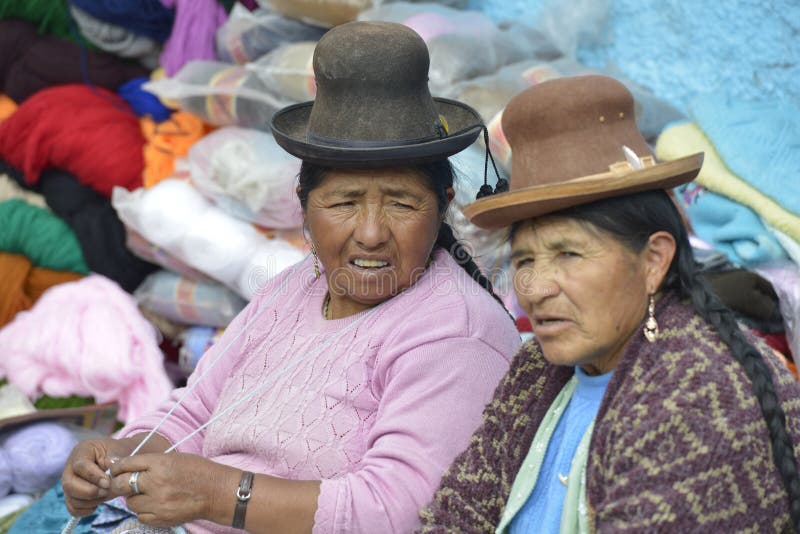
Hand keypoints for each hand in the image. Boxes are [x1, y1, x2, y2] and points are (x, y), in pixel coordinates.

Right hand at [62, 438, 132, 516]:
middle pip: (69, 484)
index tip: (107, 482)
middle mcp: (70, 467)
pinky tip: (98, 502)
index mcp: (82, 451)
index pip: (80, 465)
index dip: (93, 476)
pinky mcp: (71, 495)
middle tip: (106, 491)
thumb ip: (114, 460)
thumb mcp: (119, 451)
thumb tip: (109, 469)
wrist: (118, 461)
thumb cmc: (118, 454)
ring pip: (71, 498)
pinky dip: (86, 509)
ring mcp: (69, 482)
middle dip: (89, 492)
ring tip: (106, 494)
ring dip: (91, 501)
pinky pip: (73, 508)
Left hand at [109, 453, 237, 526]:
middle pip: (122, 484)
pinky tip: (155, 504)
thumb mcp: (174, 459)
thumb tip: (122, 465)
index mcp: (160, 463)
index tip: (116, 469)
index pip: (127, 464)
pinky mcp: (161, 518)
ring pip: (130, 502)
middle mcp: (156, 482)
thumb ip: (149, 462)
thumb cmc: (198, 471)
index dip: (117, 466)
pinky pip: (140, 516)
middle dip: (120, 483)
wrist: (217, 492)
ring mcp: (158, 502)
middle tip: (125, 483)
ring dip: (135, 498)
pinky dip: (144, 511)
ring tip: (148, 494)